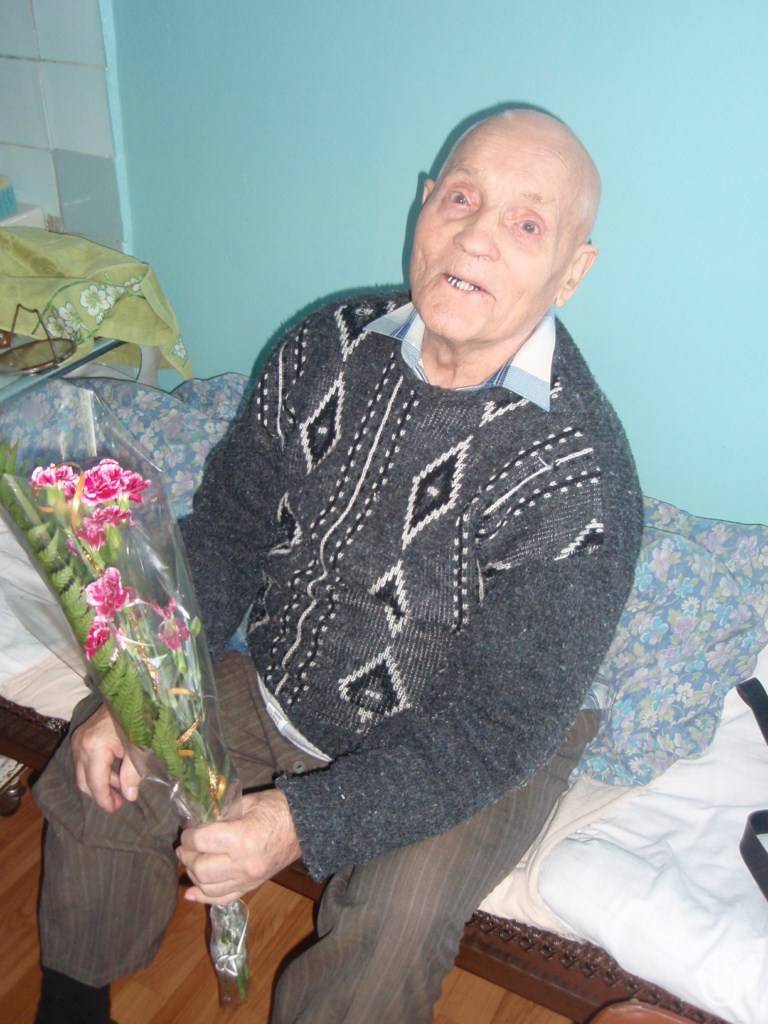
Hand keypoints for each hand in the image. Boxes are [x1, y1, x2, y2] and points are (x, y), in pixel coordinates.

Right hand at [71, 704, 141, 813]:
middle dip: (101, 794)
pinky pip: (86, 761)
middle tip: (120, 802)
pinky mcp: (83, 735)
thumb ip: (133, 773)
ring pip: (83, 772)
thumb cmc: (138, 717)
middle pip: (84, 782)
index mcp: (94, 748)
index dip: (105, 800)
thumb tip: (129, 796)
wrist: (132, 690)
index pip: (94, 784)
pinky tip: (117, 772)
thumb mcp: (140, 747)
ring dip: (101, 782)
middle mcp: (80, 745)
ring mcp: (79, 739)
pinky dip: (99, 770)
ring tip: (123, 787)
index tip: (116, 810)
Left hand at [178, 790, 300, 904]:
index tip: (187, 830)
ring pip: (207, 888)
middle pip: (200, 868)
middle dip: (187, 855)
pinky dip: (204, 897)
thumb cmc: (277, 808)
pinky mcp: (251, 887)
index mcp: (242, 839)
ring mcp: (248, 879)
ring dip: (193, 874)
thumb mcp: (248, 802)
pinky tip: (192, 892)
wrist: (305, 827)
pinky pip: (222, 899)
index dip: (188, 835)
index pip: (201, 842)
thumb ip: (222, 814)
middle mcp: (243, 864)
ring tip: (192, 860)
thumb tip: (198, 824)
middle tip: (186, 845)